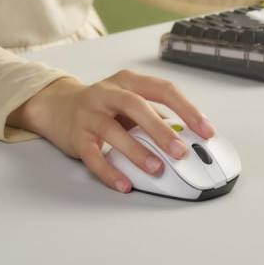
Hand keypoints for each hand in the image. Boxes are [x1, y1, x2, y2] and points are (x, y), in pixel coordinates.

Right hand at [7, 71, 214, 193]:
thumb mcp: (130, 102)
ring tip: (156, 169)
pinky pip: (92, 155)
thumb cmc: (103, 106)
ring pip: (112, 130)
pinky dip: (109, 171)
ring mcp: (89, 113)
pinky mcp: (75, 136)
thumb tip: (188, 136)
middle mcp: (107, 93)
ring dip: (137, 151)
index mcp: (129, 81)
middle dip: (161, 130)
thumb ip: (156, 115)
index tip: (206, 130)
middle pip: (136, 106)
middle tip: (181, 152)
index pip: (163, 89)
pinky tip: (125, 183)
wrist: (57, 106)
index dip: (187, 109)